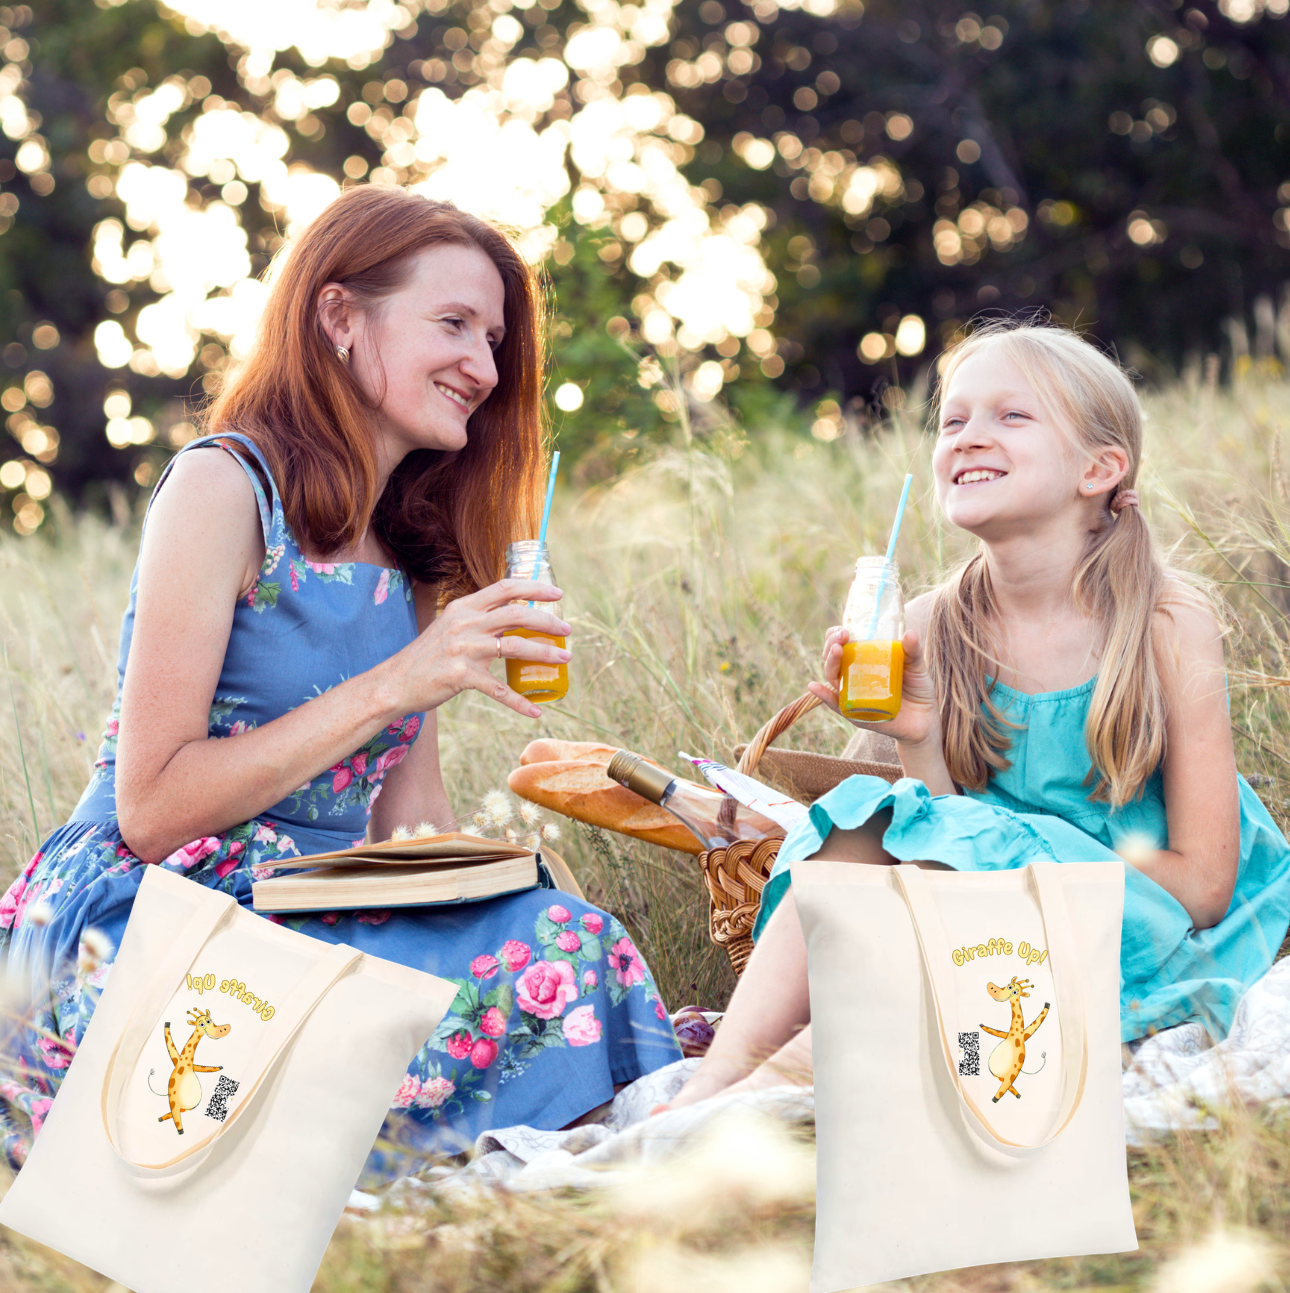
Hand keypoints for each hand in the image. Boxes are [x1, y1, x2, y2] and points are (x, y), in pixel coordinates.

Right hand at [385, 578, 571, 719]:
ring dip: (545, 653)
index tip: (557, 594)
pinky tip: (535, 711)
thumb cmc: (429, 656)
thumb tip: (511, 617)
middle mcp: (466, 623)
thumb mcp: (451, 626)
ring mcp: (464, 649)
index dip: (534, 588)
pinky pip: (499, 690)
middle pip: (516, 614)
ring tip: (564, 658)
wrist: (396, 681)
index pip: (505, 587)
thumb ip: (477, 619)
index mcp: (465, 607)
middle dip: (548, 621)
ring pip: (515, 647)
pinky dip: (520, 702)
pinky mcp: (461, 676)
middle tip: (567, 630)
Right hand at [807, 626, 941, 749]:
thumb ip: (913, 651)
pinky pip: (836, 705)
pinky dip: (823, 696)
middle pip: (833, 660)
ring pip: (832, 678)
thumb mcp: (917, 667)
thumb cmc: (918, 690)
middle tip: (842, 636)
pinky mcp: (855, 715)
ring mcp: (852, 696)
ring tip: (837, 650)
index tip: (843, 628)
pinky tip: (814, 686)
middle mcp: (853, 678)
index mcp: (863, 663)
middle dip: (832, 645)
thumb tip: (909, 633)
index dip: (836, 636)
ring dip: (829, 663)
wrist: (926, 720)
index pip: (842, 646)